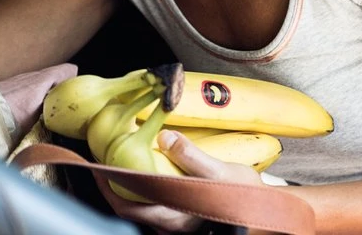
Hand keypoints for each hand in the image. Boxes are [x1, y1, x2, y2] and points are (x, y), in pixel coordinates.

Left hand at [103, 130, 265, 233]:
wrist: (266, 212)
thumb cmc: (244, 197)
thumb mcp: (220, 173)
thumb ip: (191, 157)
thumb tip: (164, 138)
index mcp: (173, 216)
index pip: (126, 203)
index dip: (106, 183)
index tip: (95, 162)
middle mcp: (169, 224)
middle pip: (127, 205)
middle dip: (110, 182)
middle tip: (101, 157)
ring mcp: (174, 223)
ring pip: (138, 206)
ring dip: (125, 185)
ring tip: (117, 161)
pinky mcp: (180, 217)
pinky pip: (150, 204)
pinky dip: (140, 188)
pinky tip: (142, 170)